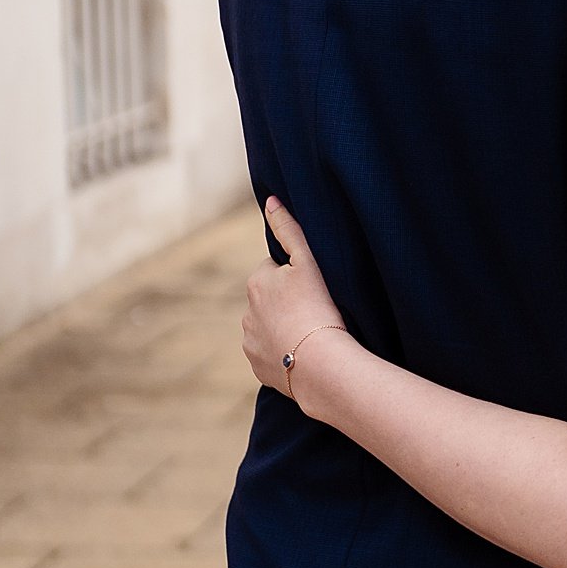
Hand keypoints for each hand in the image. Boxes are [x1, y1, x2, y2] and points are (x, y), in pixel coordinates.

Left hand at [243, 198, 347, 402]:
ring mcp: (250, 341)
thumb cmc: (319, 308)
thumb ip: (289, 229)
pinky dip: (283, 353)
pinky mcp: (258, 366)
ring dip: (284, 328)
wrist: (321, 364)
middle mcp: (246, 312)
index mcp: (256, 282)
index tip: (314, 289)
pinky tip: (303, 353)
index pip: (275, 271)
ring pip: (269, 327)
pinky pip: (271, 354)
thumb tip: (270, 201)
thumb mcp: (308, 261)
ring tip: (310, 334)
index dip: (296, 278)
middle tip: (315, 311)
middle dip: (286, 303)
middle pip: (270, 300)